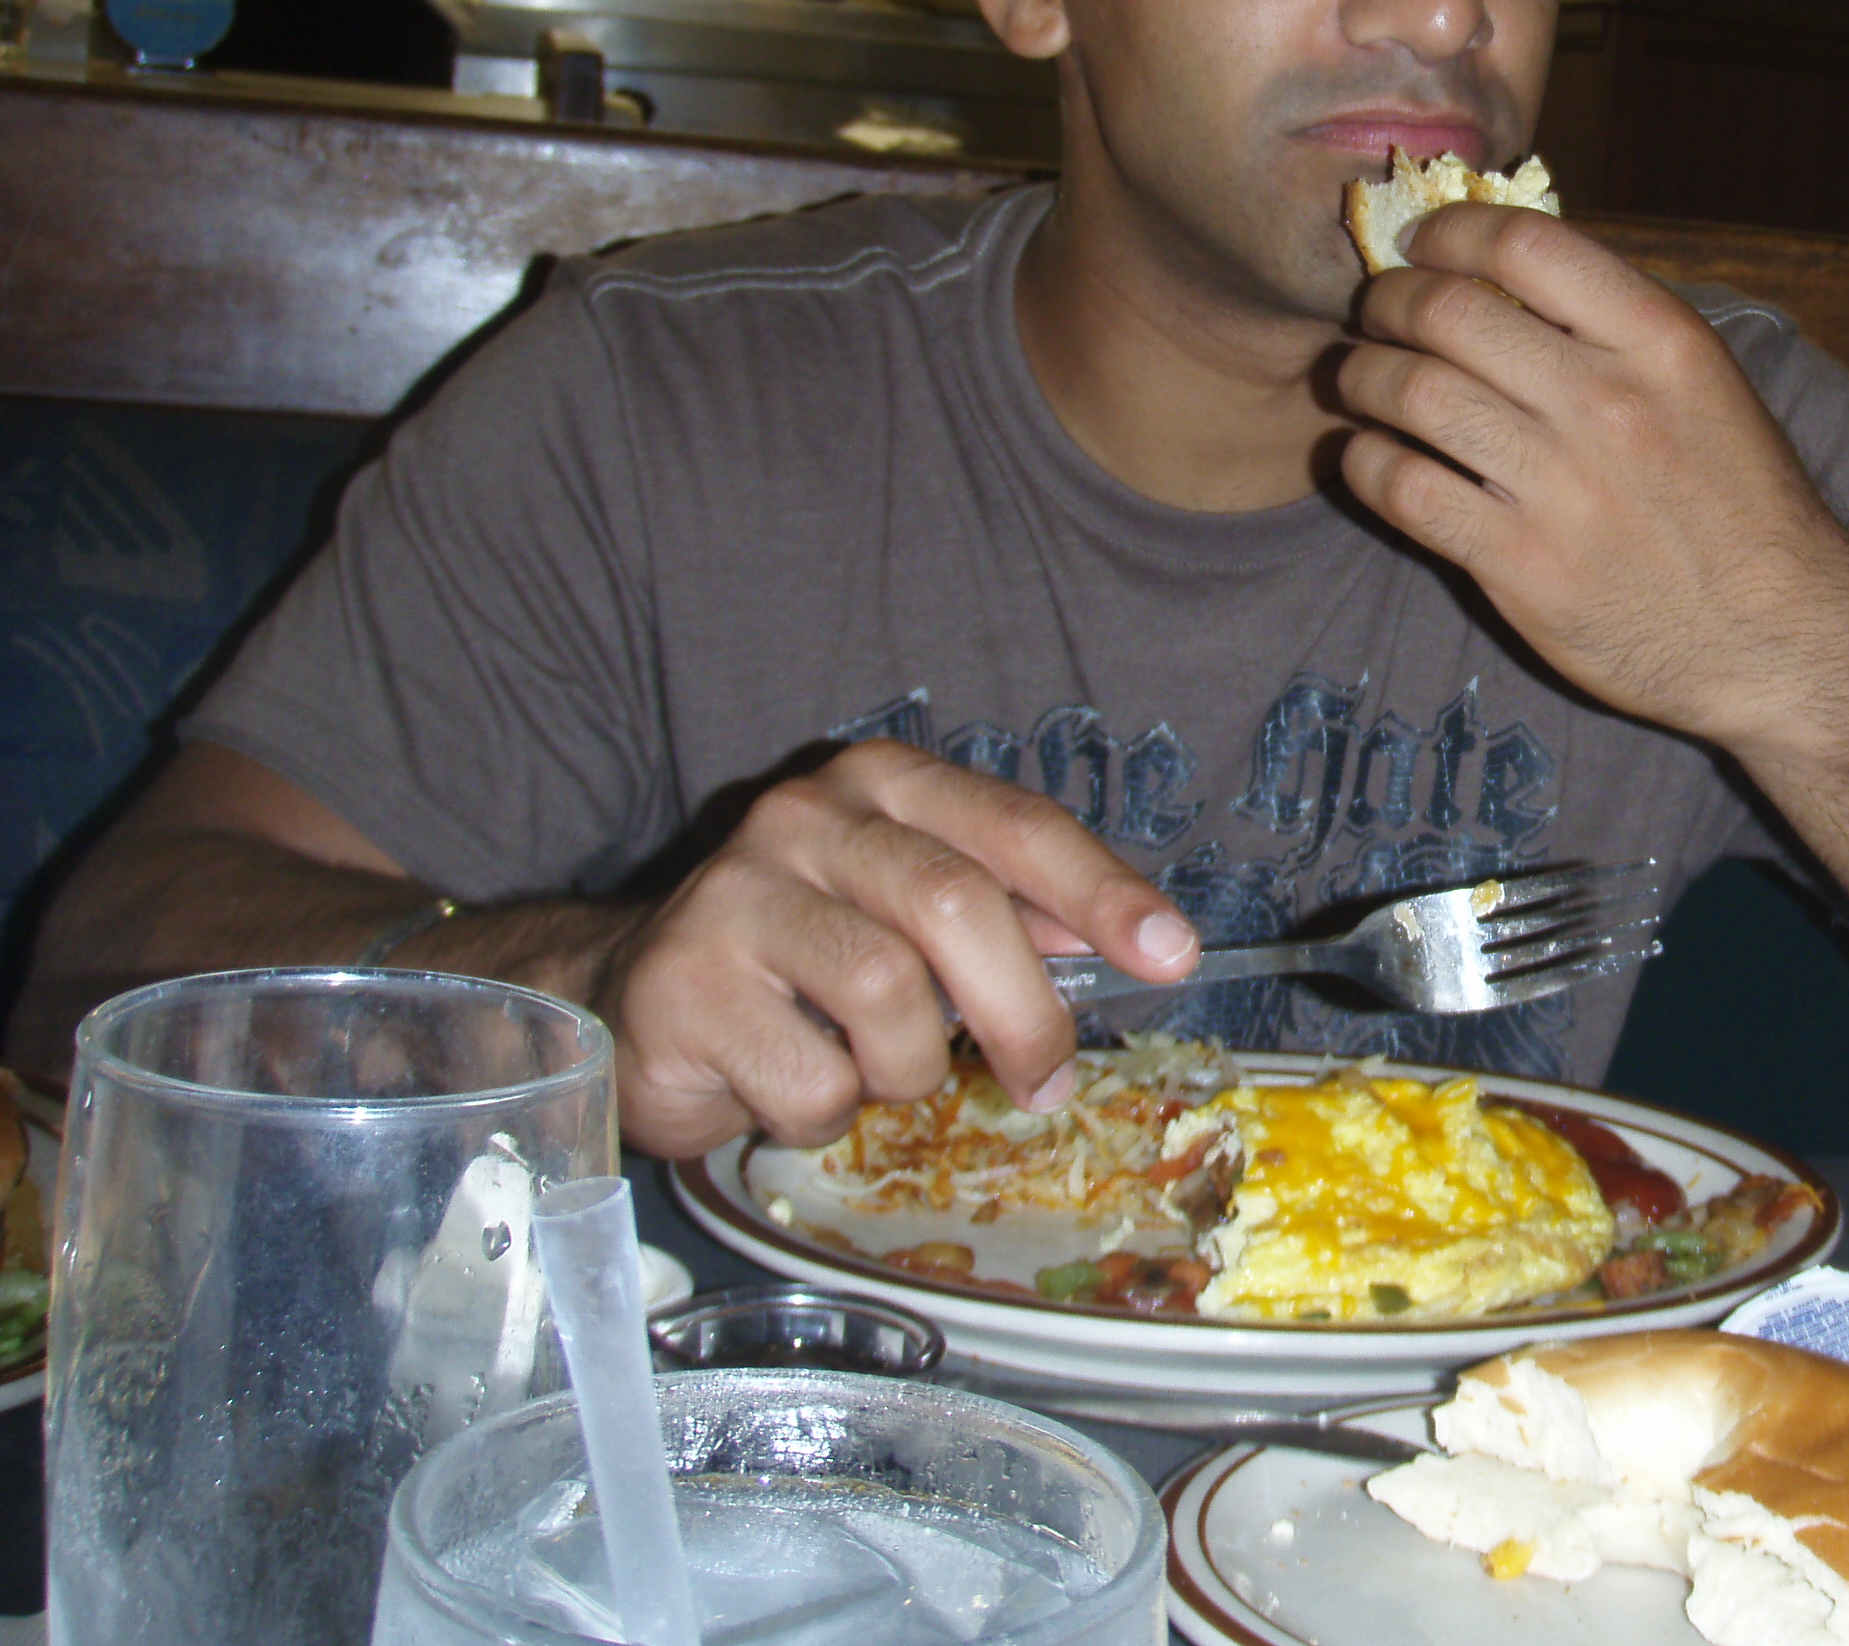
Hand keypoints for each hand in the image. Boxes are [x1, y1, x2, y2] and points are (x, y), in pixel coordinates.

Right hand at [591, 739, 1196, 1156]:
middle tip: (1045, 1082)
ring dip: (907, 1070)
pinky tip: (794, 1089)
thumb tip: (1135, 943)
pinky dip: (828, 1110)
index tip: (1171, 955)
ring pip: (886, 998)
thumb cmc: (804, 958)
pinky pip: (810, 1077)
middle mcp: (806, 819)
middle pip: (956, 905)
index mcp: (884, 784)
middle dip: (1024, 1010)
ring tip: (876, 1073)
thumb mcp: (912, 914)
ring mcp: (735, 895)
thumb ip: (1010, 913)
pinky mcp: (684, 985)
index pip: (1015, 825)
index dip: (1101, 893)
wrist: (632, 998)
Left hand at [1334, 204, 1848, 755]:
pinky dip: (1364, 462)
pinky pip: (1403, 490)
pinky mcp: (1519, 565)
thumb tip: (1506, 269)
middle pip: (1448, 311)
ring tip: (1359, 381)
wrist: (1778, 639)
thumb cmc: (1741, 504)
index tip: (1424, 241)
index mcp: (1659, 342)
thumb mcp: (1706, 385)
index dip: (1453, 230)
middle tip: (1377, 314)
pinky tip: (1367, 455)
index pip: (1526, 245)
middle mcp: (1605, 403)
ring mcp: (1558, 486)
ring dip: (1361, 377)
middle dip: (1389, 301)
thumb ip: (1615, 326)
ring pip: (1412, 394)